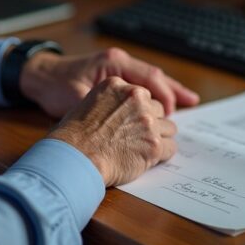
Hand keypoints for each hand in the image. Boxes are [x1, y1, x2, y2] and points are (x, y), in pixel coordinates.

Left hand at [19, 46, 198, 117]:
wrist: (40, 76)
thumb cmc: (55, 87)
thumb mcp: (76, 99)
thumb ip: (101, 109)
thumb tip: (126, 126)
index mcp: (113, 63)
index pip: (149, 76)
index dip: (164, 96)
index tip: (170, 114)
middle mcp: (118, 62)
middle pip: (154, 75)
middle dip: (173, 90)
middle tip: (191, 103)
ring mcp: (116, 67)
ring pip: (149, 77)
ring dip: (167, 90)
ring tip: (189, 100)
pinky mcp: (113, 75)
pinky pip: (140, 81)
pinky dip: (154, 90)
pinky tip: (163, 101)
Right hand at [48, 76, 177, 185]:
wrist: (75, 157)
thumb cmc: (74, 136)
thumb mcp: (87, 103)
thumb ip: (111, 102)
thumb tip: (122, 114)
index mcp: (118, 85)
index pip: (142, 95)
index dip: (139, 111)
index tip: (135, 121)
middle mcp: (135, 98)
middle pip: (158, 109)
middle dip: (151, 122)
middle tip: (138, 137)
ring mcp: (147, 120)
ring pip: (168, 127)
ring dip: (158, 137)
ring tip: (143, 149)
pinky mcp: (154, 144)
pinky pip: (171, 147)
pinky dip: (162, 155)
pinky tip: (148, 159)